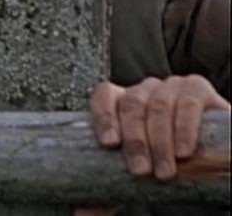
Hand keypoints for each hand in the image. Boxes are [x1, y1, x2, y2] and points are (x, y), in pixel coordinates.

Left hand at [90, 75, 229, 179]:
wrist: (205, 154)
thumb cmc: (162, 159)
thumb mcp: (136, 171)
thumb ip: (107, 190)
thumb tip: (81, 215)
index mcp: (121, 101)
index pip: (103, 96)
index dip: (103, 116)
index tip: (108, 144)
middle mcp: (144, 89)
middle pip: (131, 105)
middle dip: (135, 141)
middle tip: (140, 171)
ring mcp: (170, 85)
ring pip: (158, 106)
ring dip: (160, 141)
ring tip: (165, 172)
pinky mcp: (196, 88)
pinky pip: (187, 102)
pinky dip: (184, 127)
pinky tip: (184, 150)